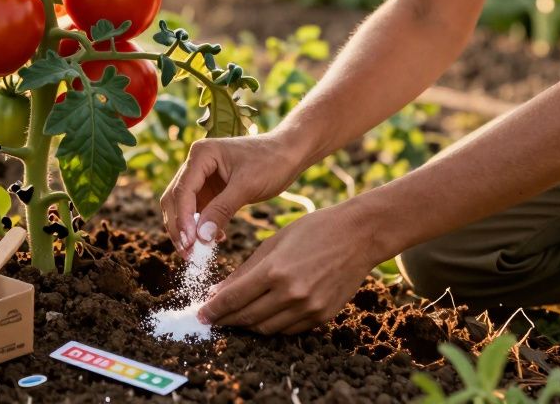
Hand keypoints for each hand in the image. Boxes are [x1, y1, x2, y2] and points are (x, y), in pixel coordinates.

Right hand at [160, 131, 304, 257]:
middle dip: (179, 227)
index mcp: (201, 154)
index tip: (189, 243)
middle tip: (188, 253)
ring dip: (186, 230)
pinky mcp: (211, 189)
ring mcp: (202, 177)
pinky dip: (200, 227)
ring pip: (182, 207)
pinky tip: (215, 239)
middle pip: (175, 199)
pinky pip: (198, 211)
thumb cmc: (271, 162)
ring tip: (196, 252)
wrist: (289, 154)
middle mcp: (196, 164)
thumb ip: (222, 210)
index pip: (182, 191)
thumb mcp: (247, 186)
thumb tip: (200, 238)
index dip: (182, 219)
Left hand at [198, 201, 383, 334]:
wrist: (359, 235)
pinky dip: (271, 326)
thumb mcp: (273, 242)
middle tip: (213, 319)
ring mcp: (308, 308)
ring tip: (235, 318)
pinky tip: (262, 316)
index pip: (234, 299)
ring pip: (267, 329)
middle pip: (247, 318)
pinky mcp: (322, 316)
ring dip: (247, 326)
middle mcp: (291, 294)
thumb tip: (218, 292)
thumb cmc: (314, 230)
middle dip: (226, 320)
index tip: (200, 315)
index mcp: (275, 271)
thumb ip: (245, 270)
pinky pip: (288, 330)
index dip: (214, 309)